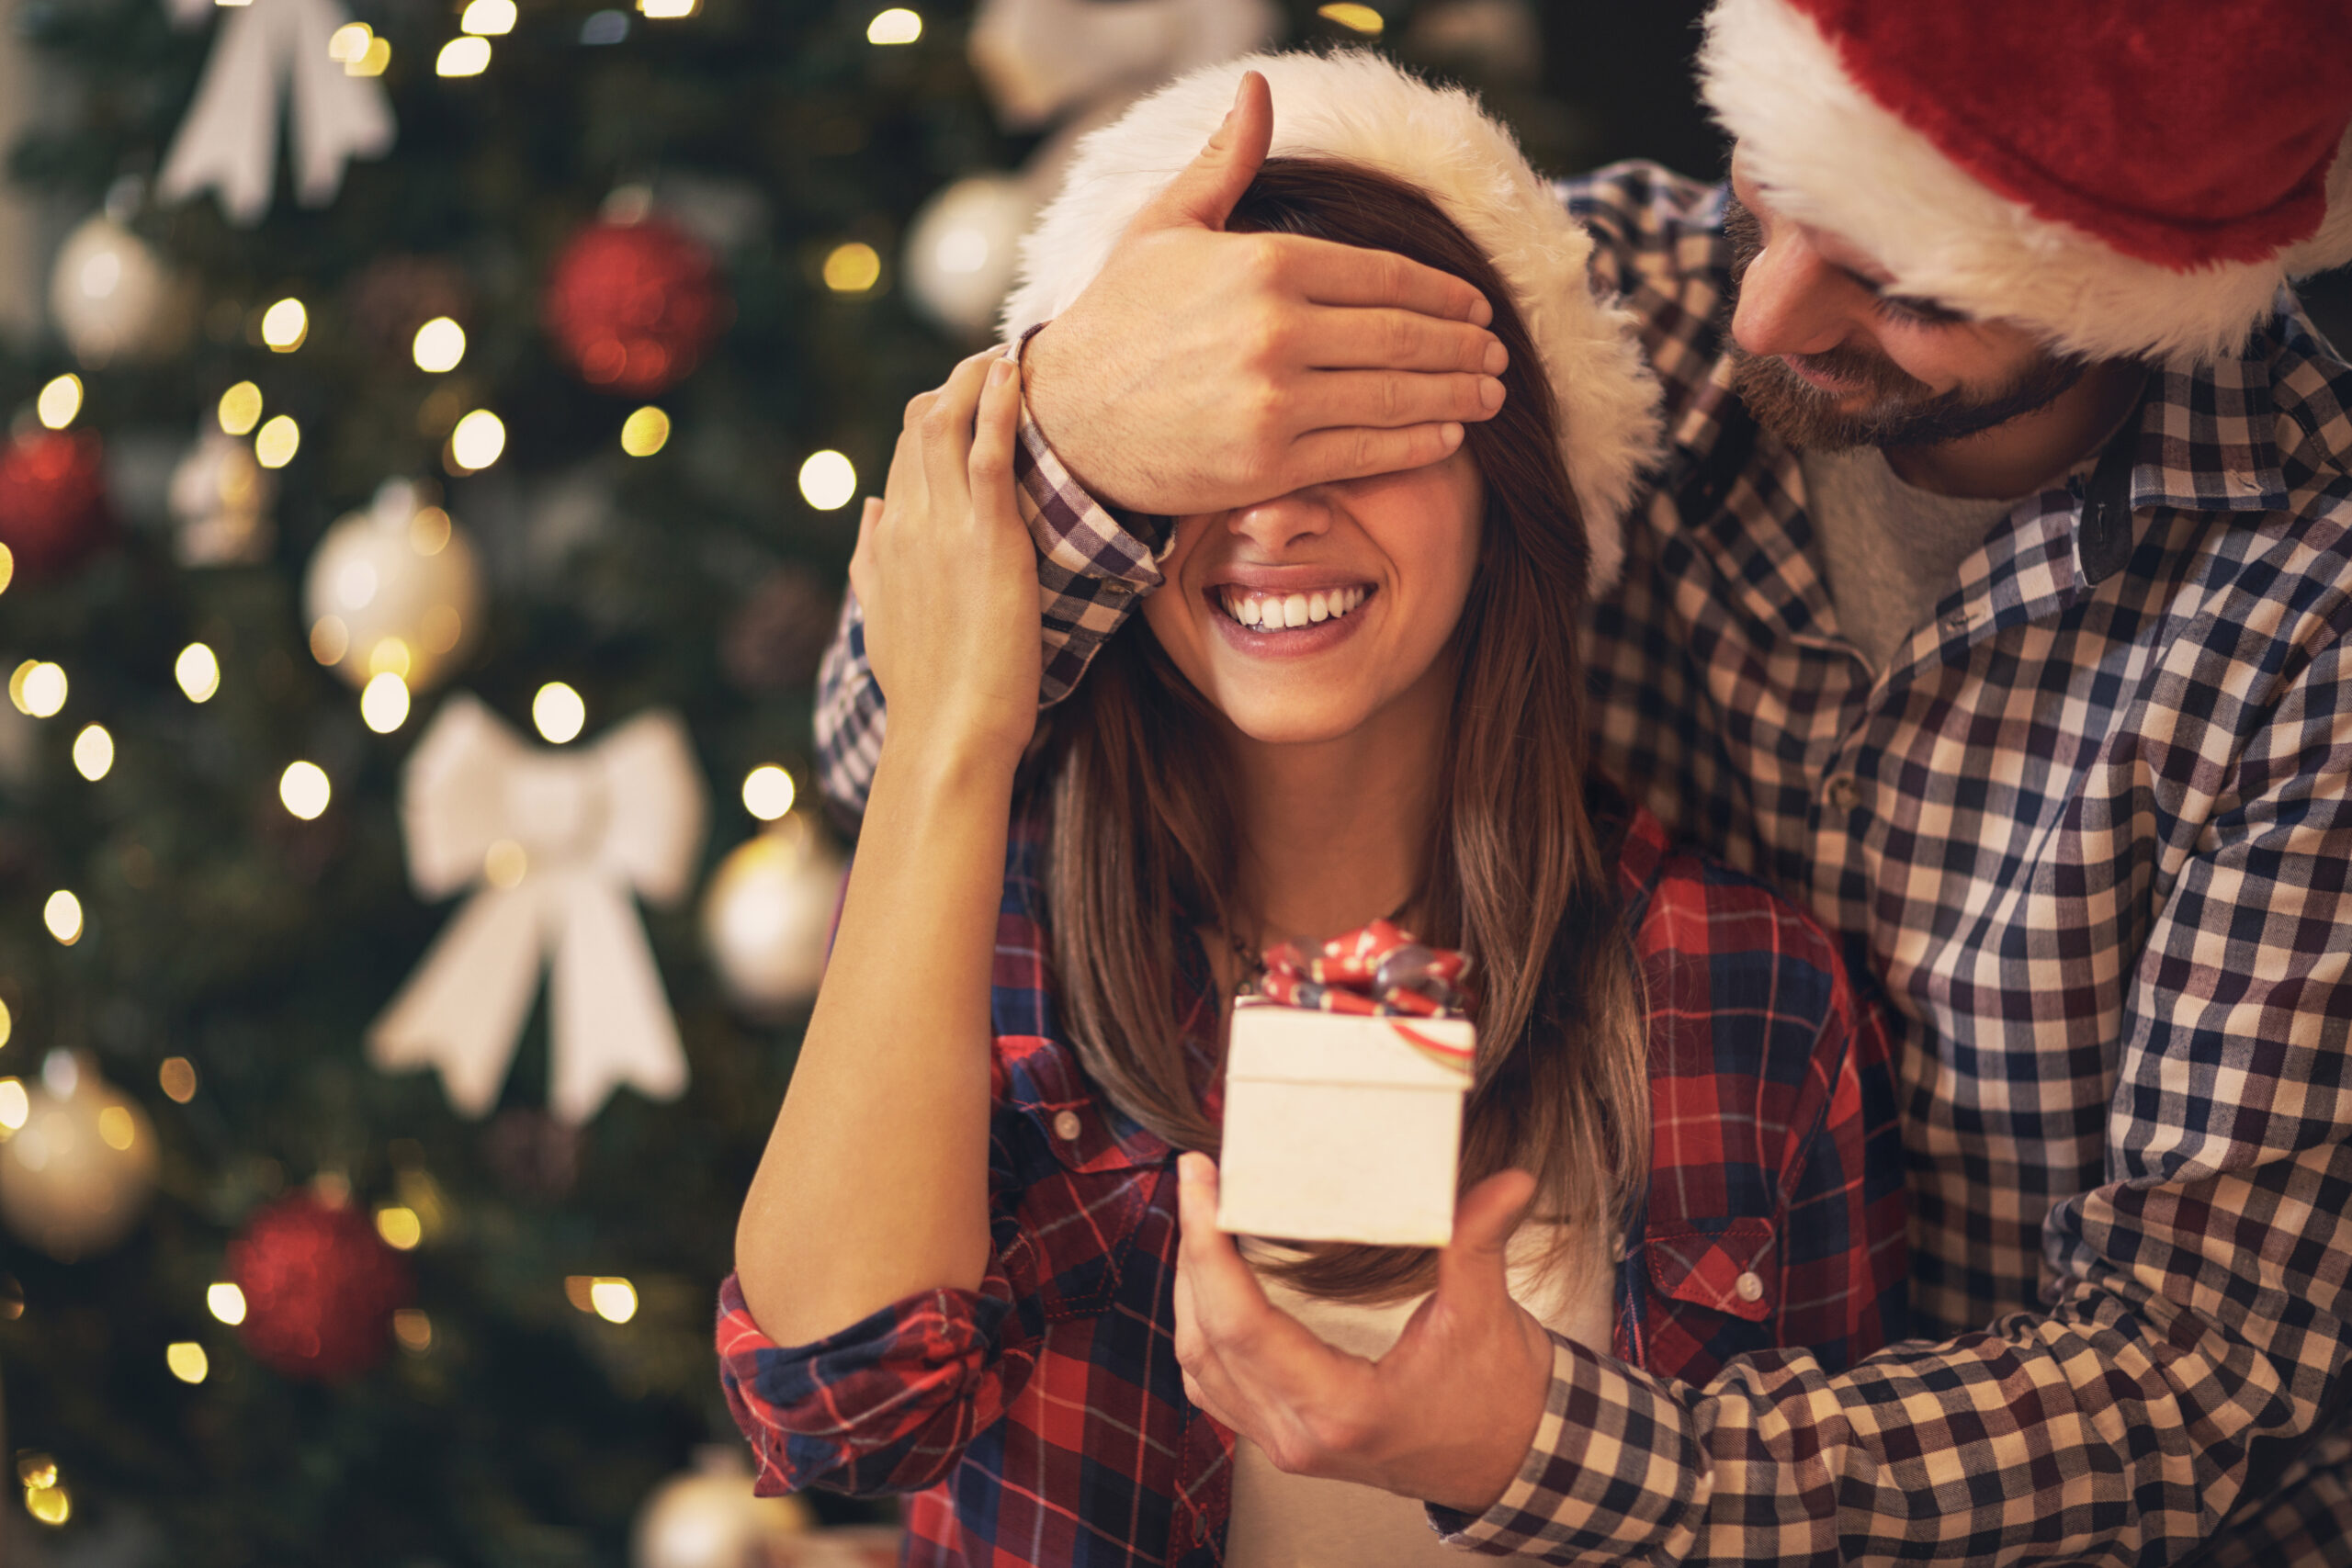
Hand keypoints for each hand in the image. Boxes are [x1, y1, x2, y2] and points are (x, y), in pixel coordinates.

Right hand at [849, 349, 1042, 768]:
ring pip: (948, 425)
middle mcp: (907, 521)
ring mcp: (944, 527)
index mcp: (887, 539)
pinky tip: (1014, 373)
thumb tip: (871, 510)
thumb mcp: (881, 616)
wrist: (947, 733)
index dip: (933, 416)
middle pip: (921, 424)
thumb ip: (871, 558)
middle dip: (955, 383)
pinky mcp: (987, 538)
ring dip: (977, 380)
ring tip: (1008, 354)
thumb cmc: (926, 690)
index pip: (903, 454)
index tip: (963, 395)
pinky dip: (1000, 406)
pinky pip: (990, 453)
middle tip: (994, 362)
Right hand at [1024, 71, 1508, 516]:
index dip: (1442, 293)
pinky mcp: (1270, 465)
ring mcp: (1275, 402)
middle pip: (1402, 336)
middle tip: (1498, 353)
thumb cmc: (1118, 319)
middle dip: (1462, 346)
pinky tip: (1449, 434)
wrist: (1065, 423)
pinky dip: (1417, 444)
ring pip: (1394, 396)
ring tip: (1491, 394)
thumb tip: (1257, 87)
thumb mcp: (1166, 225)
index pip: (1384, 276)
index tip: (1475, 306)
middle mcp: (1277, 331)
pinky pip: (1365, 453)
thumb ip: (1227, 162)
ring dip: (1456, 395)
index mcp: (1264, 263)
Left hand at [1171, 1153, 1554, 1514]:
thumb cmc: (1498, 1404)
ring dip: (1190, 1290)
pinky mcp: (1285, 1437)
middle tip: (1196, 1182)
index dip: (1209, 1247)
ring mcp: (1286, 1442)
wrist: (1510, 1464)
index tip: (1201, 1185)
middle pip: (1207, 1338)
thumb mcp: (1488, 1316)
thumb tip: (1507, 1182)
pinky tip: (1209, 1286)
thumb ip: (1481, 1241)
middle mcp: (1299, 1433)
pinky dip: (1203, 1329)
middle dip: (1193, 1252)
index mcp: (1341, 1407)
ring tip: (1199, 1220)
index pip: (1241, 1324)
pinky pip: (1215, 1385)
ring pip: (1200, 1365)